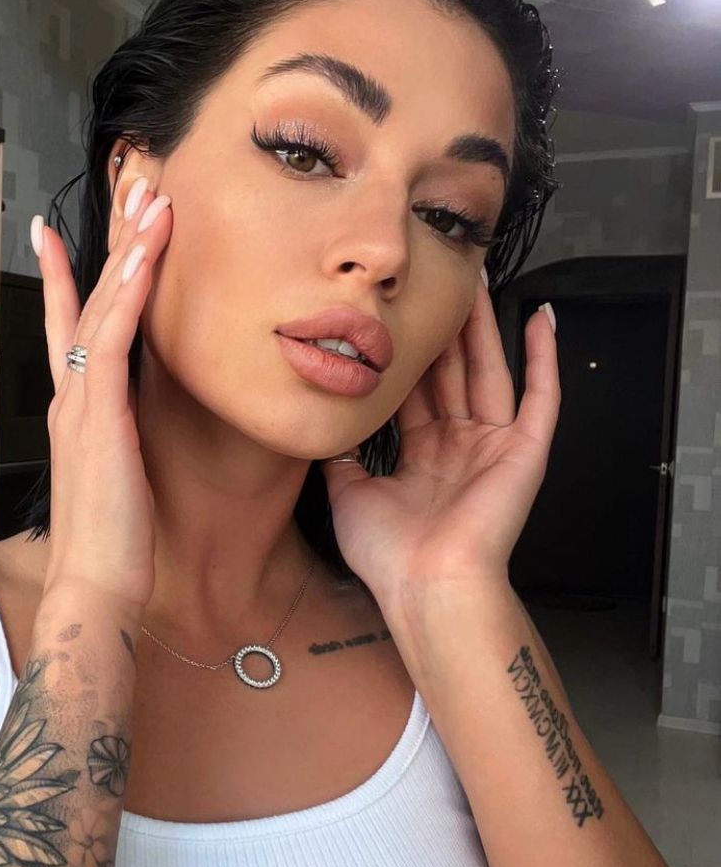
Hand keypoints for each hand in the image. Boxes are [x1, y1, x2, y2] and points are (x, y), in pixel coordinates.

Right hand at [34, 182, 172, 612]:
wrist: (93, 590)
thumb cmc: (110, 547)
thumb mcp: (114, 483)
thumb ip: (114, 447)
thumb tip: (123, 435)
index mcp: (75, 413)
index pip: (68, 329)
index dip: (62, 278)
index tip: (52, 234)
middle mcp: (71, 398)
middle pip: (85, 301)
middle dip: (106, 242)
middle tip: (127, 186)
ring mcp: (81, 404)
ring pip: (101, 308)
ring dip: (126, 251)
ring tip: (149, 198)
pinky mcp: (100, 417)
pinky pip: (113, 341)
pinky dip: (126, 294)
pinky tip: (143, 258)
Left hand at [320, 281, 559, 606]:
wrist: (426, 587)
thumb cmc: (390, 556)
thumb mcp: (348, 494)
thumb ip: (341, 456)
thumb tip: (323, 427)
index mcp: (424, 456)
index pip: (416, 390)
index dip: (408, 353)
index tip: (396, 315)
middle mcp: (460, 445)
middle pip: (452, 371)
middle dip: (445, 327)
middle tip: (436, 279)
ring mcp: (495, 446)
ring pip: (490, 371)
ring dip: (486, 326)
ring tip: (477, 280)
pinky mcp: (525, 451)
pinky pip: (542, 396)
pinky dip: (545, 358)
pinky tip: (542, 317)